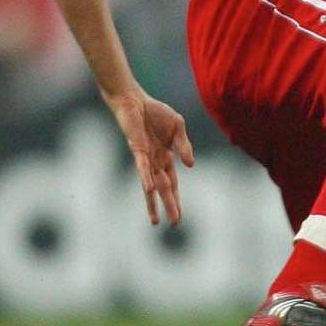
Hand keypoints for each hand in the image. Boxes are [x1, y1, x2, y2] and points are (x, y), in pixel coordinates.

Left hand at [106, 88, 194, 225]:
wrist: (134, 100)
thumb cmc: (155, 112)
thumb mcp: (178, 127)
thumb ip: (184, 146)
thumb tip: (191, 165)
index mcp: (166, 157)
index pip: (172, 183)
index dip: (176, 199)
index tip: (179, 216)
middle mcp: (155, 161)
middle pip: (164, 188)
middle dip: (169, 206)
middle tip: (174, 224)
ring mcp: (145, 157)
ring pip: (152, 184)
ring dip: (154, 201)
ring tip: (155, 220)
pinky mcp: (137, 149)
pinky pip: (143, 167)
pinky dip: (146, 179)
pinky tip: (150, 190)